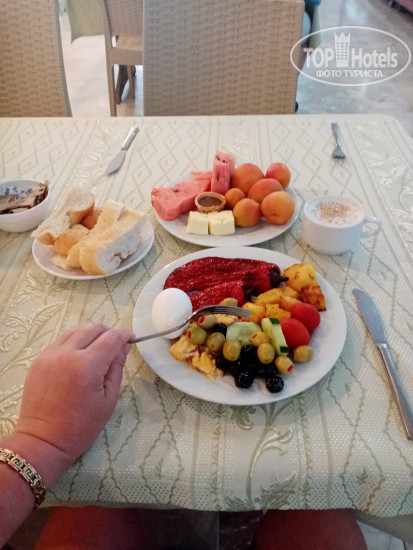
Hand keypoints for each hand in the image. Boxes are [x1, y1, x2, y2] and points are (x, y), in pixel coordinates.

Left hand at [14, 323, 133, 464]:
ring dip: (90, 334)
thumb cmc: (81, 426)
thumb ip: (116, 368)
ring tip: (96, 350)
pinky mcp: (39, 360)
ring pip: (75, 330)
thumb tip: (123, 347)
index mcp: (87, 366)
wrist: (44, 440)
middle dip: (109, 332)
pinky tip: (79, 358)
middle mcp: (67, 354)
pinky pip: (61, 341)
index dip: (125, 335)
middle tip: (115, 345)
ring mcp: (50, 355)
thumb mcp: (108, 399)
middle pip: (93, 328)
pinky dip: (74, 342)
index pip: (112, 338)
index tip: (131, 339)